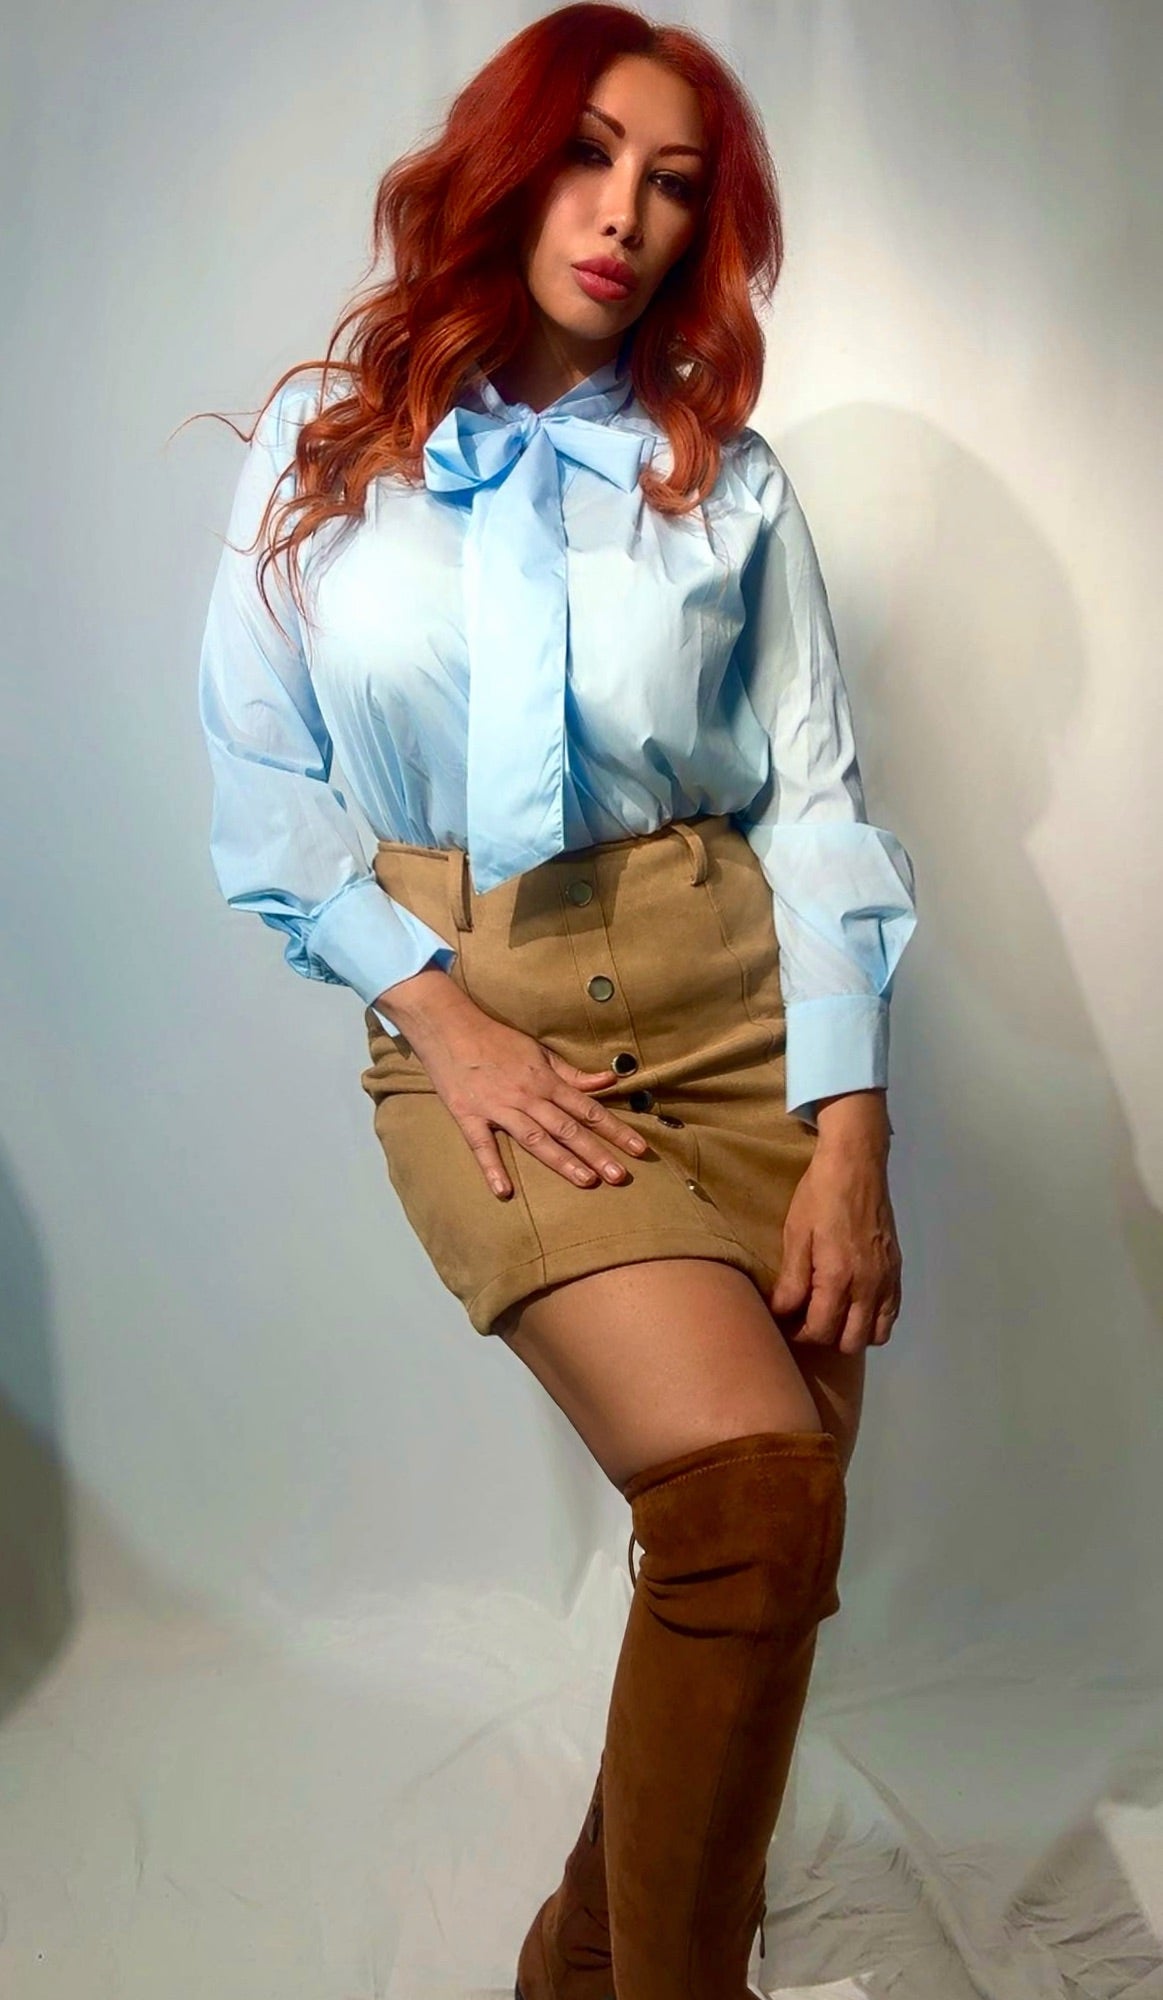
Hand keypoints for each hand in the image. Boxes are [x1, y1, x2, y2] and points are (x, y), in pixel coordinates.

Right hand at [378, 976, 649, 1199]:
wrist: (450, 1027)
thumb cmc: (497, 1039)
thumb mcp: (539, 1051)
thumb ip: (572, 1073)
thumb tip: (608, 1081)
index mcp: (545, 1081)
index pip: (587, 1109)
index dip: (615, 1129)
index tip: (638, 1149)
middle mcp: (527, 1096)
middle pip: (567, 1128)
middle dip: (596, 1153)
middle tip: (620, 1176)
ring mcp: (498, 1108)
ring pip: (535, 1139)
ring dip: (562, 1161)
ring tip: (586, 1182)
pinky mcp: (469, 1116)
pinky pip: (482, 1146)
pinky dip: (492, 1168)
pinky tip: (504, 1192)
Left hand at [766, 1142, 901, 1352]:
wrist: (856, 1165)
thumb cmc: (819, 1196)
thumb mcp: (795, 1235)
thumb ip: (791, 1281)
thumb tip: (781, 1313)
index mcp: (838, 1277)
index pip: (821, 1331)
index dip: (800, 1333)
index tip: (788, 1321)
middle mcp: (868, 1285)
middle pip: (850, 1342)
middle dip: (825, 1336)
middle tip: (808, 1318)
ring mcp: (887, 1279)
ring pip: (875, 1334)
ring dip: (852, 1332)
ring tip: (833, 1313)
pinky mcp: (896, 1270)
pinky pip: (891, 1314)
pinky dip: (873, 1319)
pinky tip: (855, 1303)